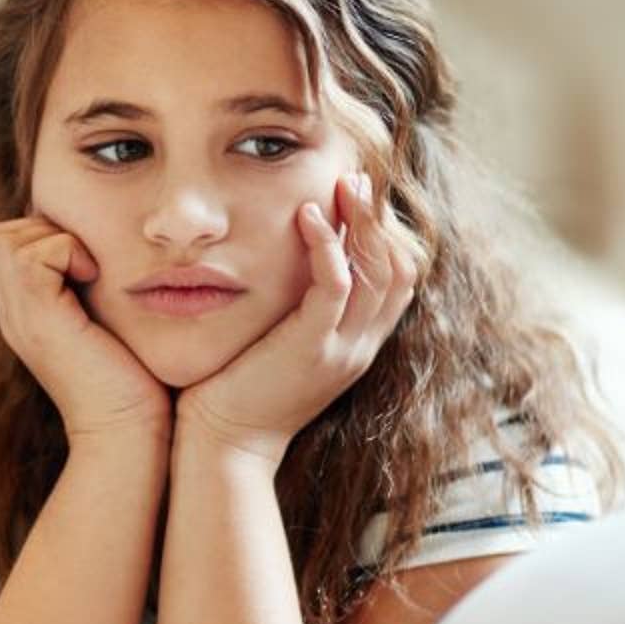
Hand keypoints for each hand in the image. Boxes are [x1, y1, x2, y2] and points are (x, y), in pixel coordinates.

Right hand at [0, 216, 169, 439]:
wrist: (128, 434)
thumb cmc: (135, 385)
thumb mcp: (107, 324)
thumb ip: (92, 289)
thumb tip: (107, 249)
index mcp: (25, 314)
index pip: (4, 243)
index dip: (43, 235)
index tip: (86, 260)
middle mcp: (12, 315)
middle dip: (43, 230)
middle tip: (85, 259)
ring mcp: (19, 319)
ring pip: (5, 239)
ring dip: (54, 239)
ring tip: (89, 270)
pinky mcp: (38, 321)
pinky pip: (33, 255)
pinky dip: (67, 251)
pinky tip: (94, 278)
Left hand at [179, 173, 418, 462]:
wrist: (223, 445)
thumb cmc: (237, 389)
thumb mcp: (281, 344)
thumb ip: (298, 308)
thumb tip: (290, 261)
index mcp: (357, 345)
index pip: (399, 280)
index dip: (388, 233)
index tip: (360, 196)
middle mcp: (361, 347)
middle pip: (401, 270)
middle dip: (382, 219)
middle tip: (355, 177)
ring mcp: (342, 350)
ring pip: (379, 273)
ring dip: (362, 222)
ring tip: (341, 184)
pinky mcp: (312, 349)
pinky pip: (336, 288)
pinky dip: (327, 246)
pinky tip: (307, 216)